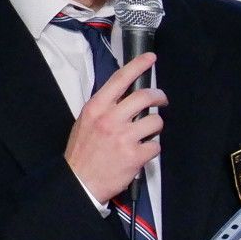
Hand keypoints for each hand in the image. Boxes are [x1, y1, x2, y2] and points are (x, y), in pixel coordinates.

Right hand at [63, 52, 162, 202]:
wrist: (79, 181)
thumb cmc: (83, 151)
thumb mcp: (86, 122)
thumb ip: (105, 107)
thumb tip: (127, 96)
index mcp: (96, 108)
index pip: (119, 80)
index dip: (137, 66)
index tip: (150, 58)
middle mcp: (110, 119)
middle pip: (145, 97)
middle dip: (159, 97)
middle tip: (161, 100)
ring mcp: (123, 137)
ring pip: (155, 122)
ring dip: (155, 127)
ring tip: (145, 134)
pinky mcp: (135, 155)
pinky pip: (156, 145)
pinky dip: (152, 148)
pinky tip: (141, 153)